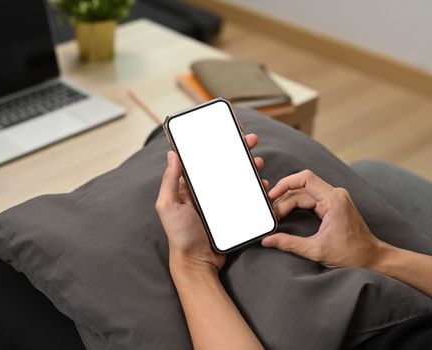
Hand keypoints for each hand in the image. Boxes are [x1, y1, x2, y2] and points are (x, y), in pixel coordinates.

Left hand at [156, 133, 265, 272]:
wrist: (198, 262)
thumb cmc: (180, 235)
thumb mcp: (168, 205)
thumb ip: (169, 181)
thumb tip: (172, 154)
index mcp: (190, 186)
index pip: (203, 158)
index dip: (214, 143)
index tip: (227, 130)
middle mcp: (207, 191)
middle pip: (224, 164)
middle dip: (238, 149)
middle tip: (251, 140)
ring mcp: (221, 201)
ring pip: (238, 177)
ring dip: (250, 166)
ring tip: (259, 162)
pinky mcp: (233, 212)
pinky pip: (247, 196)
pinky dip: (256, 188)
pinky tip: (262, 184)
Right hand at [261, 170, 385, 268]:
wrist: (372, 258)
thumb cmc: (351, 254)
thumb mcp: (316, 250)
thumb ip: (289, 243)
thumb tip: (267, 240)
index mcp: (334, 200)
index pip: (305, 178)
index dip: (285, 183)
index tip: (271, 195)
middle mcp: (335, 195)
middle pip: (301, 188)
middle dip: (284, 200)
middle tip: (272, 216)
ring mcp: (335, 199)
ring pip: (304, 194)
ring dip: (289, 203)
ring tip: (276, 217)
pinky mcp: (333, 205)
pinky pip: (310, 199)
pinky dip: (297, 205)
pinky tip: (287, 214)